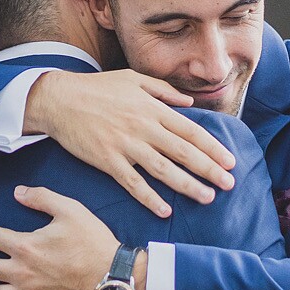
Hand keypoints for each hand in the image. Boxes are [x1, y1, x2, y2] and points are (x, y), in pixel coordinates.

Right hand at [25, 70, 236, 217]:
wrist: (59, 99)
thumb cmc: (97, 88)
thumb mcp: (133, 79)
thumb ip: (163, 91)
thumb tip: (189, 103)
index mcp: (152, 108)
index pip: (190, 131)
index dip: (213, 148)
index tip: (230, 161)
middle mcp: (143, 127)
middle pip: (183, 152)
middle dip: (209, 169)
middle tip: (229, 184)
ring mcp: (126, 146)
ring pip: (163, 170)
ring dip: (188, 185)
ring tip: (207, 198)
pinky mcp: (108, 161)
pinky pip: (133, 184)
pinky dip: (150, 198)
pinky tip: (165, 210)